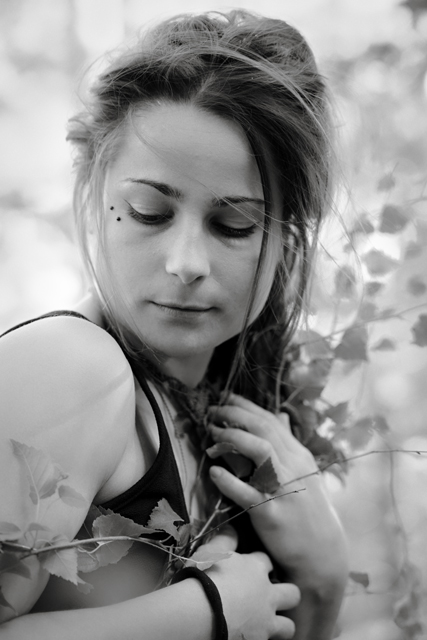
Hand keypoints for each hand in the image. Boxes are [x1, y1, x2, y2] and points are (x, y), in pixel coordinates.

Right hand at [202, 526, 299, 639]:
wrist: (200, 612)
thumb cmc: (205, 577)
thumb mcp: (212, 551)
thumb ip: (225, 539)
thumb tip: (231, 527)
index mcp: (256, 569)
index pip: (267, 562)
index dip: (261, 565)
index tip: (252, 569)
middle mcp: (267, 595)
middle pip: (292, 594)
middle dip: (286, 594)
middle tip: (271, 597)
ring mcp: (266, 622)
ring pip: (289, 626)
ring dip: (281, 624)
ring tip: (268, 625)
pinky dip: (262, 639)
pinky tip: (252, 637)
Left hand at [207, 394, 346, 585]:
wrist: (323, 553)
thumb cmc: (309, 510)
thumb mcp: (305, 472)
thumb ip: (289, 443)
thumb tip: (280, 414)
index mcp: (299, 455)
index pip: (271, 421)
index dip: (247, 407)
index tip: (226, 399)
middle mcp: (293, 466)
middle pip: (263, 429)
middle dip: (235, 415)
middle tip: (212, 411)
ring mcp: (283, 489)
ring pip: (259, 450)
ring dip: (232, 437)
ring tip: (212, 434)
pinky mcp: (272, 514)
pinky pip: (248, 493)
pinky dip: (229, 481)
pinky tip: (214, 473)